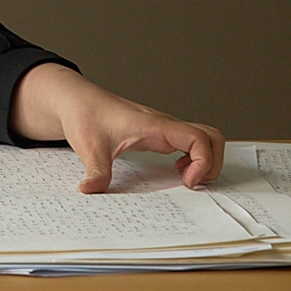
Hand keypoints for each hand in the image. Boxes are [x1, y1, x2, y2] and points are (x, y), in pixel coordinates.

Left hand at [9, 62, 224, 193]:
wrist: (77, 100)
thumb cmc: (86, 115)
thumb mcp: (89, 147)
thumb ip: (95, 171)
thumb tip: (91, 191)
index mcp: (155, 126)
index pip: (198, 138)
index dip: (204, 162)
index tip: (187, 182)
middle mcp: (164, 126)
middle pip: (211, 136)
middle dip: (213, 163)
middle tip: (193, 183)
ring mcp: (164, 129)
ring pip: (203, 138)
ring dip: (205, 161)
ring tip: (185, 180)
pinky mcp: (159, 134)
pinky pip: (190, 143)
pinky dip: (194, 158)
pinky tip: (175, 171)